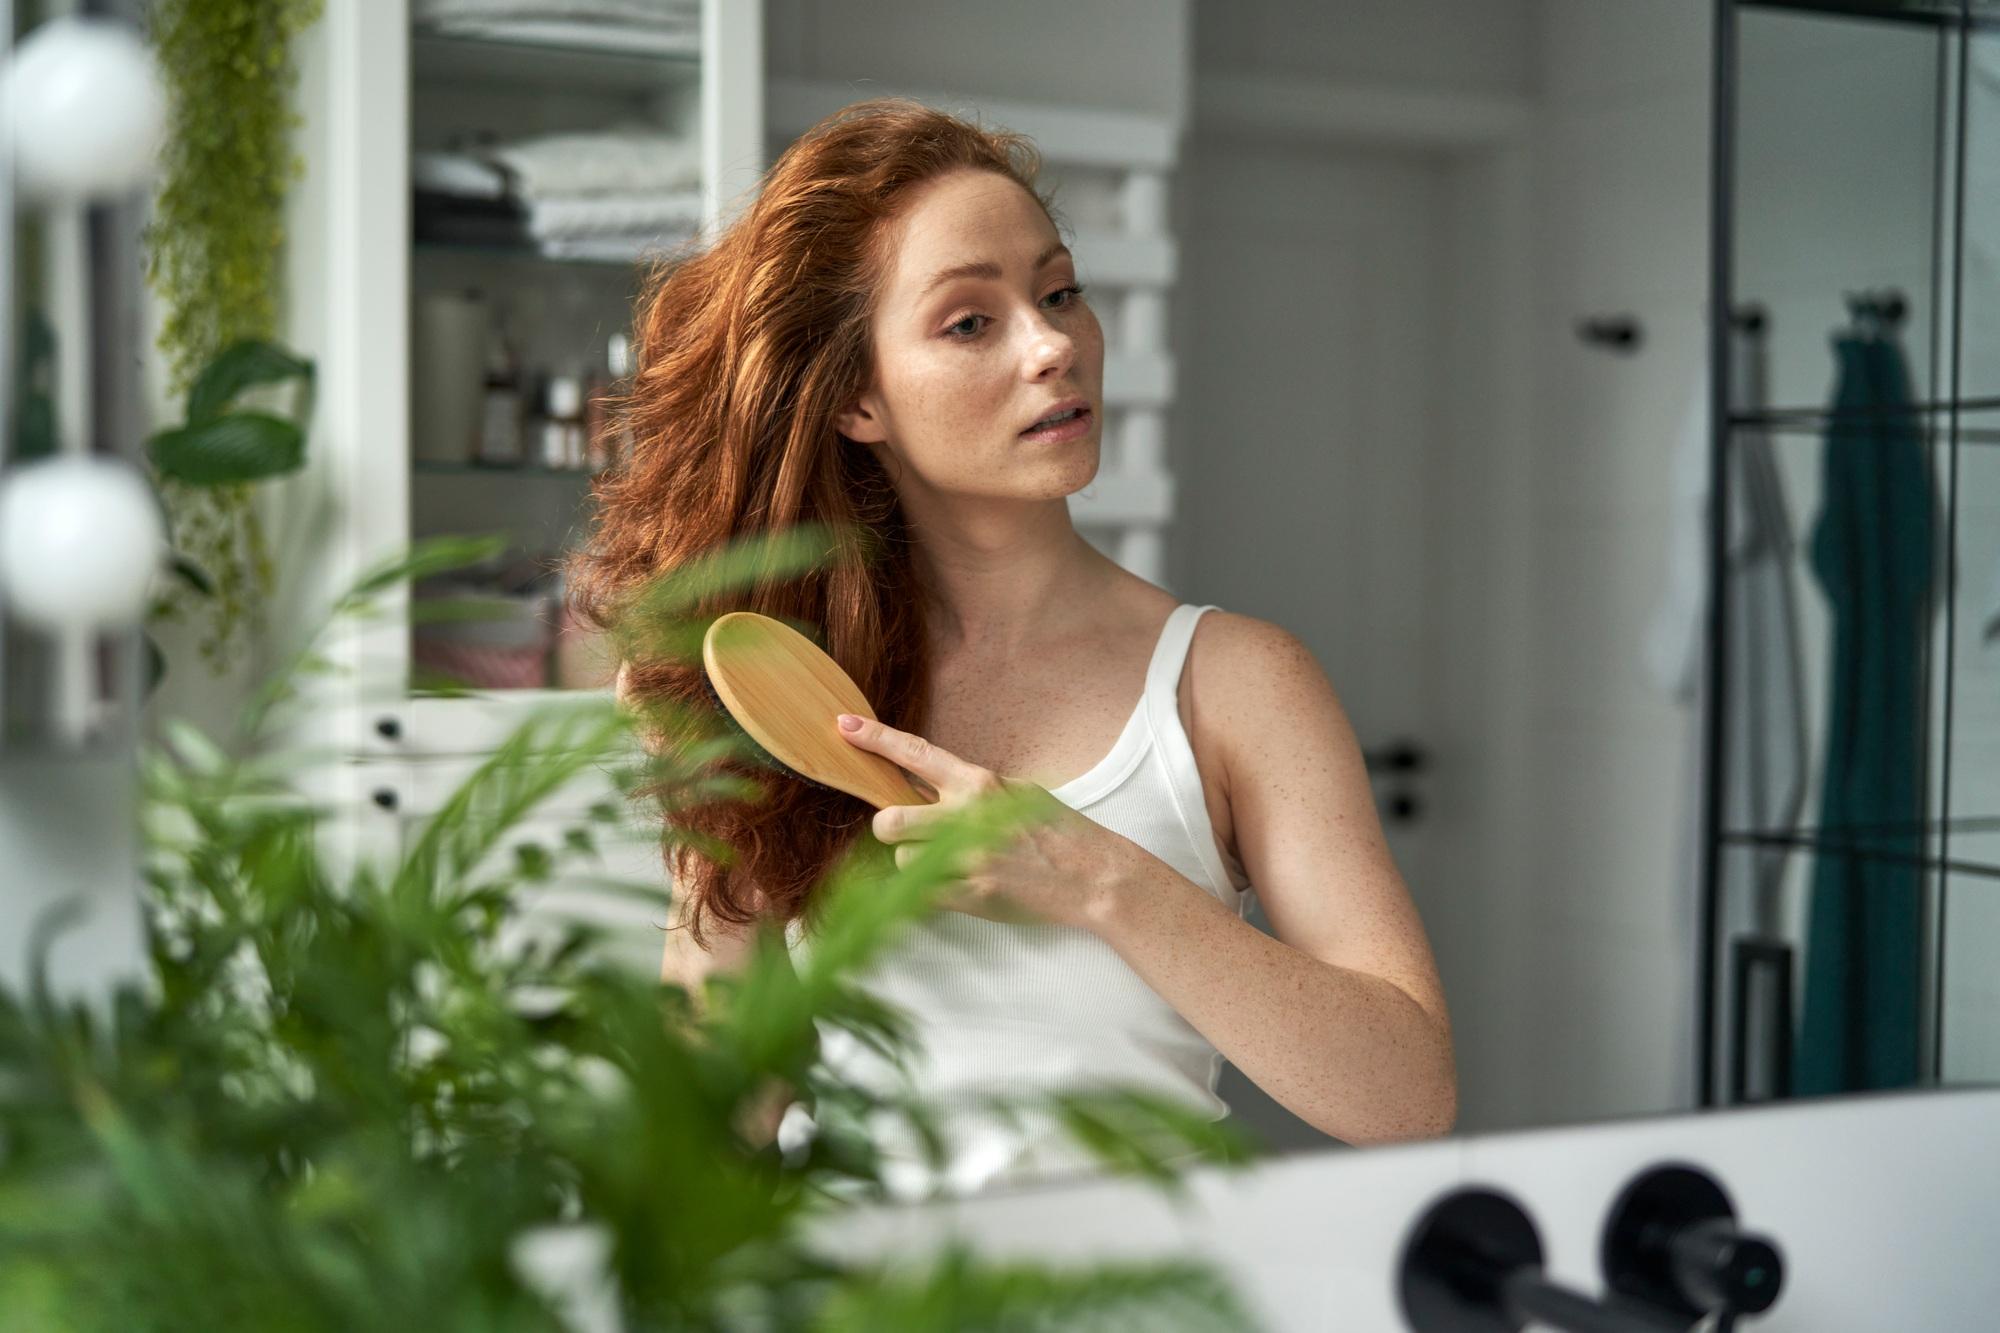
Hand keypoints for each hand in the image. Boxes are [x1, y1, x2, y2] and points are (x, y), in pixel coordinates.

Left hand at [834, 712, 1135, 932]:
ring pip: (902, 860)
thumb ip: (973, 791)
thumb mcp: (1018, 793)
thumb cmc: (1058, 832)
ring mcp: (969, 857)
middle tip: (907, 834)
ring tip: (951, 865)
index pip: (916, 754)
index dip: (875, 739)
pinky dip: (929, 894)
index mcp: (979, 782)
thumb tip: (929, 792)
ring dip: (916, 865)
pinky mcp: (973, 895)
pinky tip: (957, 888)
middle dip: (889, 829)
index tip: (844, 727)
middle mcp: (969, 815)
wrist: (1095, 875)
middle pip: (889, 820)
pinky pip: (921, 894)